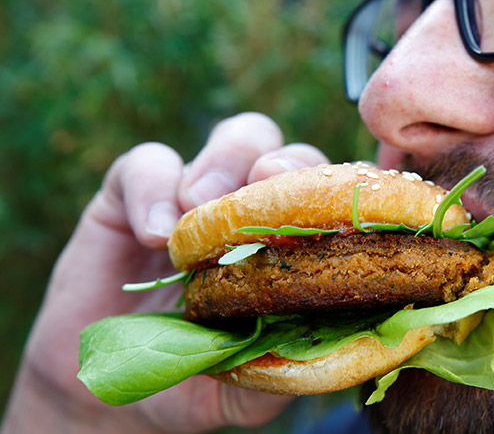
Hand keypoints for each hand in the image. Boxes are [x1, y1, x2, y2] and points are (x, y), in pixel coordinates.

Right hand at [2, 113, 328, 432]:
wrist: (110, 396)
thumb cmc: (196, 383)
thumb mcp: (250, 388)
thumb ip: (288, 362)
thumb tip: (341, 340)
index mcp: (294, 249)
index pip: (334, 202)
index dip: (343, 198)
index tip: (338, 224)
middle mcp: (255, 214)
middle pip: (294, 157)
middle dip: (287, 167)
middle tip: (268, 188)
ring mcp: (197, 197)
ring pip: (239, 137)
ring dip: (227, 164)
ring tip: (200, 209)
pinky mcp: (132, 195)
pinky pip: (148, 162)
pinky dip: (153, 188)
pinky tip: (154, 235)